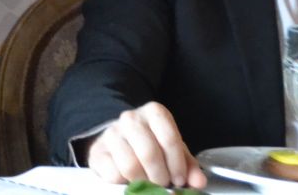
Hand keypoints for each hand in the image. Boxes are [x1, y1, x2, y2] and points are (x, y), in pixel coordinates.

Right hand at [86, 102, 206, 189]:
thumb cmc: (152, 146)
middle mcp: (131, 118)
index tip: (180, 179)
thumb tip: (199, 182)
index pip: (170, 138)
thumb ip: (188, 166)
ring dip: (143, 182)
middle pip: (149, 154)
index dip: (178, 164)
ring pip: (130, 166)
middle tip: (164, 184)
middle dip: (161, 177)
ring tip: (149, 184)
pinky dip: (125, 183)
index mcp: (154, 113)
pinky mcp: (98, 151)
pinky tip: (130, 181)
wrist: (120, 142)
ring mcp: (111, 134)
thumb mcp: (173, 151)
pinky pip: (113, 173)